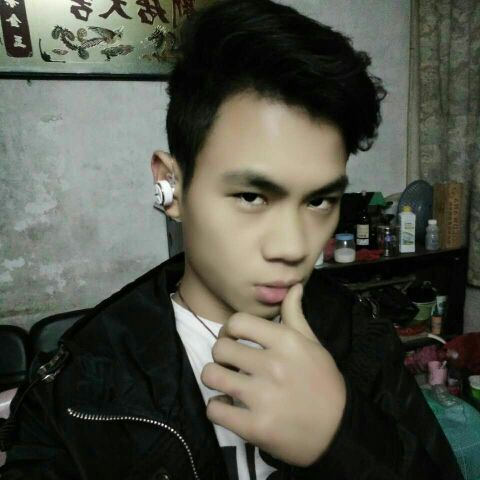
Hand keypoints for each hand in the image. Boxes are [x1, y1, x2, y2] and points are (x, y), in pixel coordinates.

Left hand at [201, 283, 345, 466]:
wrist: (339, 430)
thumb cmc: (324, 383)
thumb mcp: (313, 344)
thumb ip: (296, 315)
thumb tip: (293, 286)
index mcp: (286, 342)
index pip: (237, 322)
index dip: (229, 330)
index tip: (234, 340)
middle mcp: (272, 365)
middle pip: (220, 347)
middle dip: (221, 355)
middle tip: (231, 364)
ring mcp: (262, 397)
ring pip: (211, 375)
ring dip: (215, 379)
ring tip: (226, 384)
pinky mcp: (255, 427)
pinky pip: (214, 410)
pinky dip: (216, 408)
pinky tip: (228, 407)